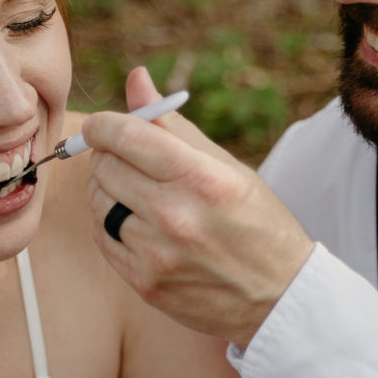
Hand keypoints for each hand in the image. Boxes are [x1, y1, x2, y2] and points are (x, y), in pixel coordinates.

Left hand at [84, 66, 315, 347]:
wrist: (279, 298)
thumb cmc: (256, 223)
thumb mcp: (227, 167)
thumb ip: (172, 124)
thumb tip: (136, 78)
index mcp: (202, 179)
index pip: (126, 136)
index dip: (104, 125)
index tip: (103, 126)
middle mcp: (176, 216)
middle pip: (105, 166)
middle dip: (109, 156)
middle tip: (129, 160)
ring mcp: (156, 254)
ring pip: (98, 202)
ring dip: (108, 191)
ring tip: (138, 194)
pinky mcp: (143, 282)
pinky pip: (102, 237)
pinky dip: (111, 224)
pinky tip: (138, 224)